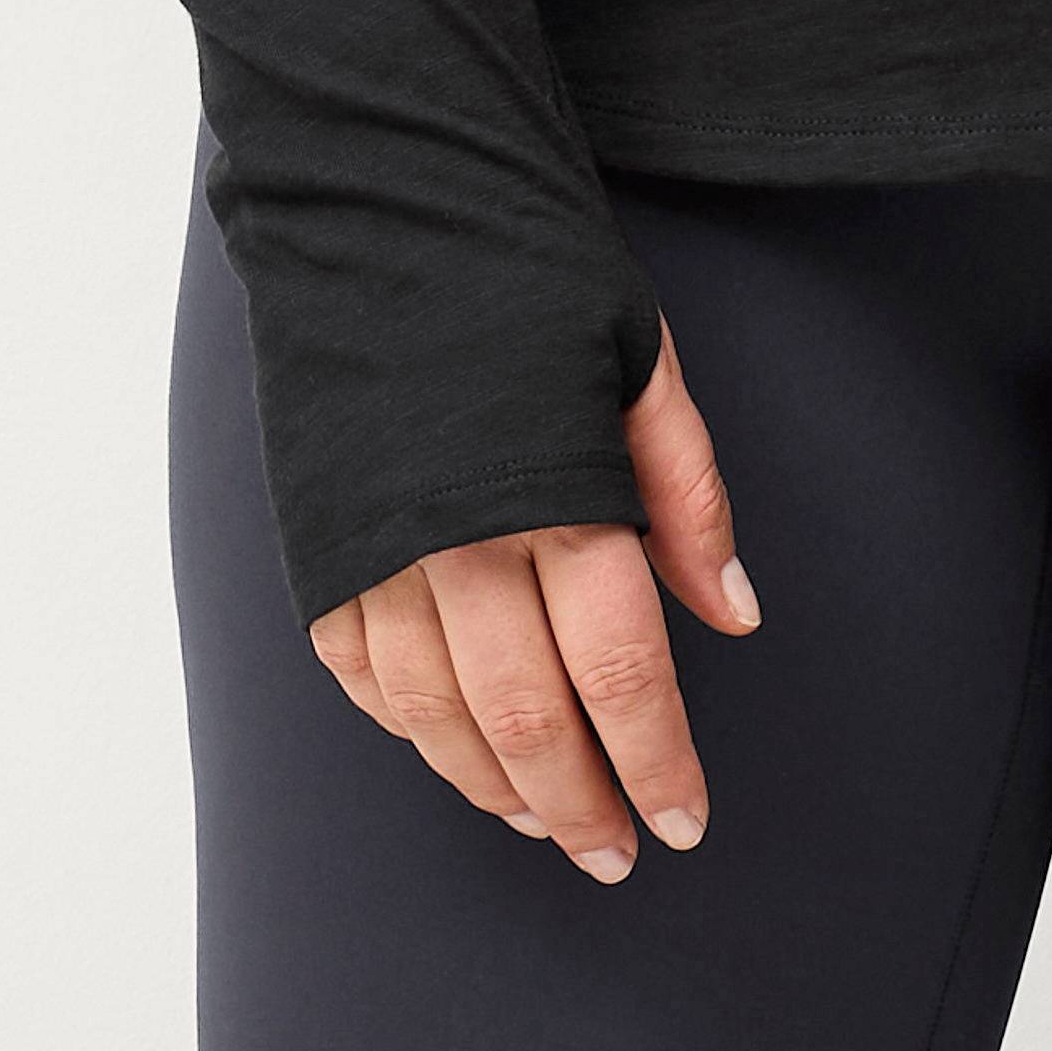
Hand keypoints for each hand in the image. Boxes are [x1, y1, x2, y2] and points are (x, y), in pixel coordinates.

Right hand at [306, 307, 760, 881]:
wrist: (379, 196)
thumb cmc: (528, 266)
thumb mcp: (639, 357)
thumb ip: (687, 492)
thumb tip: (734, 614)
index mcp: (556, 491)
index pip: (620, 673)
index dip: (656, 761)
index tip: (684, 822)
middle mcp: (458, 538)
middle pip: (527, 718)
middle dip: (581, 803)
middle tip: (618, 853)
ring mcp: (375, 549)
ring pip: (438, 717)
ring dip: (494, 786)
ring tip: (545, 821)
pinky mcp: (317, 544)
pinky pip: (361, 676)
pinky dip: (411, 730)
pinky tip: (454, 751)